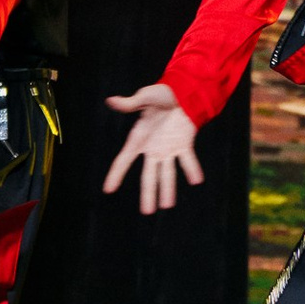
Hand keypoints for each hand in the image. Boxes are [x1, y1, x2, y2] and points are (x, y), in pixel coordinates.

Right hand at [103, 81, 204, 214]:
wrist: (182, 90)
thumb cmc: (161, 94)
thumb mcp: (144, 97)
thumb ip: (129, 104)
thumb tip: (111, 100)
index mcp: (138, 139)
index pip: (124, 160)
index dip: (116, 174)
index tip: (108, 190)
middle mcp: (153, 149)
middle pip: (148, 175)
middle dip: (148, 194)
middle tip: (146, 212)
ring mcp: (169, 148)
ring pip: (167, 173)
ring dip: (168, 189)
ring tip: (167, 205)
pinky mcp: (184, 143)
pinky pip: (188, 159)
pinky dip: (192, 168)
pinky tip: (196, 180)